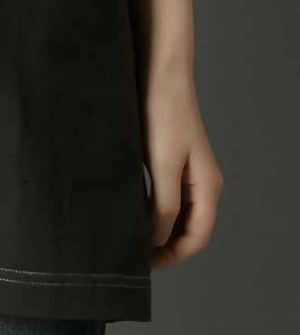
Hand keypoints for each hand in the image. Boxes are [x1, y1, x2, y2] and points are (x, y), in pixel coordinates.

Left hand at [142, 60, 224, 269]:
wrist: (158, 69)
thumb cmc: (162, 112)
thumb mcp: (162, 164)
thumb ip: (163, 204)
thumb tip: (157, 239)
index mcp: (207, 187)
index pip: (196, 238)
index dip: (172, 255)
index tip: (143, 264)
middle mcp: (201, 181)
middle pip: (187, 228)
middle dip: (163, 245)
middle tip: (130, 254)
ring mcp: (187, 170)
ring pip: (174, 212)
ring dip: (155, 227)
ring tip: (126, 235)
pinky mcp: (170, 157)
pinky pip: (164, 193)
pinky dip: (150, 207)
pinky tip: (128, 207)